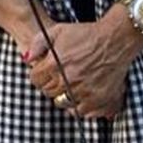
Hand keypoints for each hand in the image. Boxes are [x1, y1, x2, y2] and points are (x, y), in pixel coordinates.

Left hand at [25, 18, 139, 119]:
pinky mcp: (98, 100)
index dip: (38, 75)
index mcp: (55, 64)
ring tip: (70, 86)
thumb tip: (27, 59)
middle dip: (50, 85)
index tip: (44, 72)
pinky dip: (80, 105)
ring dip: (63, 96)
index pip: (35, 80)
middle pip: (48, 92)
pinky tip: (82, 95)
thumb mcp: (57, 30)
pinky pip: (82, 112)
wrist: (115, 40)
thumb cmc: (86, 34)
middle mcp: (68, 80)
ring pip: (62, 103)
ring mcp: (83, 92)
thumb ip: (38, 44)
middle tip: (58, 77)